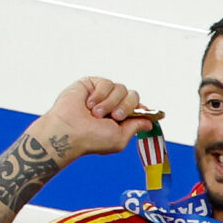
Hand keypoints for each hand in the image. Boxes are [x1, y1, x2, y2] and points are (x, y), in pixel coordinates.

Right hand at [33, 77, 153, 158]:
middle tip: (115, 117)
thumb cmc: (91, 139)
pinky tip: (89, 104)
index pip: (139, 108)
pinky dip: (100, 94)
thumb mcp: (119, 138)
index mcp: (121, 119)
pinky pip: (107, 83)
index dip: (144, 109)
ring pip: (122, 89)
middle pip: (134, 96)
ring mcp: (102, 94)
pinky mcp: (91, 84)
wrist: (69, 132)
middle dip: (127, 107)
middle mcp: (113, 105)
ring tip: (96, 114)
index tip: (153, 114)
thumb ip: (136, 127)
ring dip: (110, 103)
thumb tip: (150, 122)